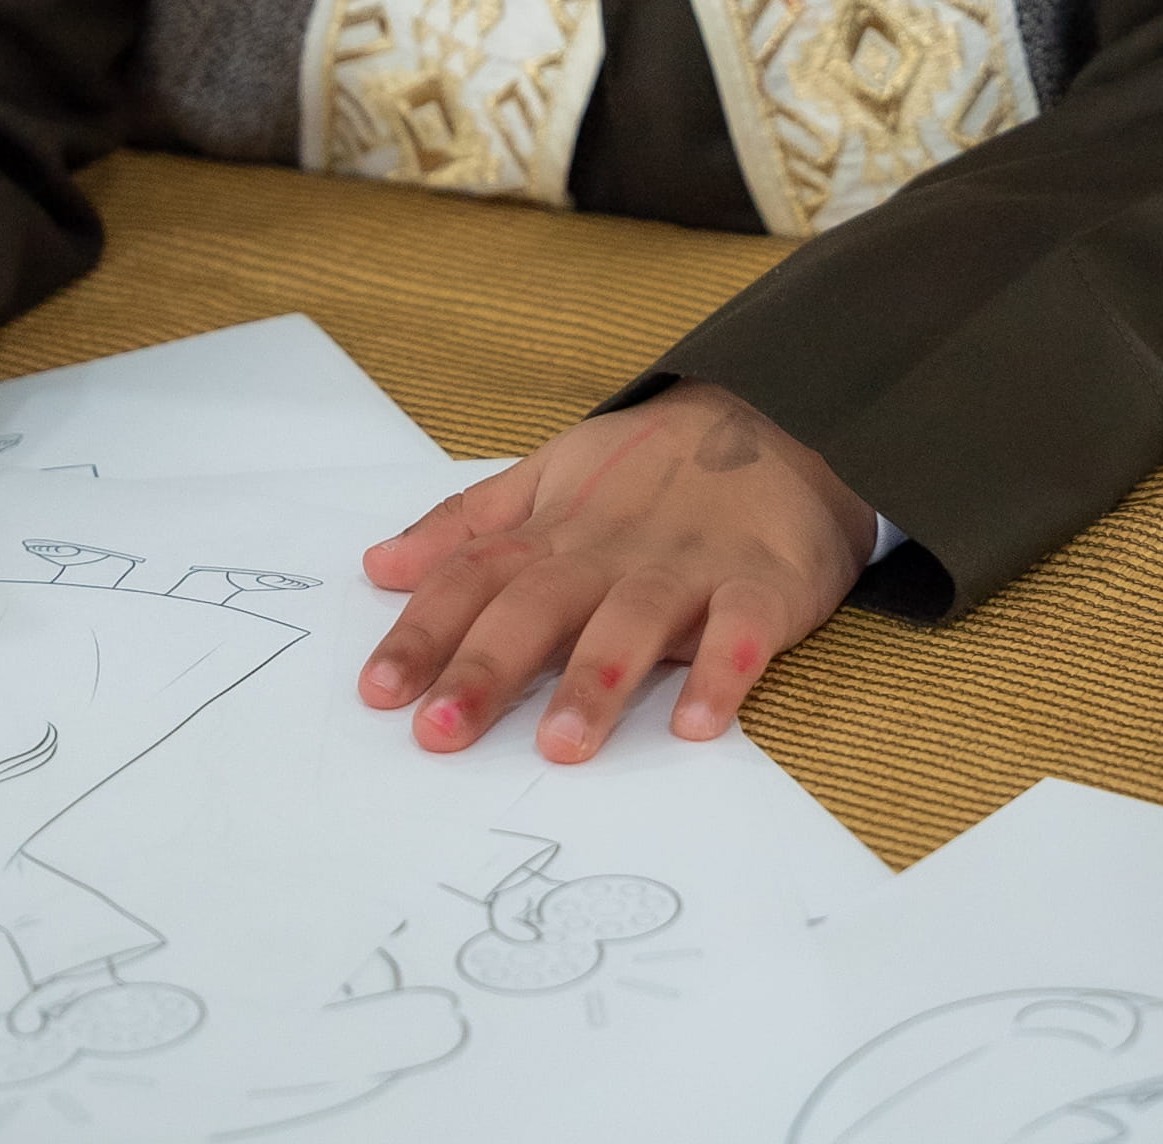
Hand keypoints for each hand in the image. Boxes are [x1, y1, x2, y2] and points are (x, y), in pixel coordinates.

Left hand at [357, 382, 871, 761]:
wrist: (783, 416)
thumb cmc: (655, 465)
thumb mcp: (552, 474)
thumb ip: (469, 525)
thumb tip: (379, 567)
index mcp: (556, 530)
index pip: (475, 577)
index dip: (425, 632)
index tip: (379, 692)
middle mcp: (610, 550)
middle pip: (539, 605)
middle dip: (487, 667)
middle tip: (441, 733)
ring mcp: (687, 565)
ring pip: (633, 619)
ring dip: (595, 681)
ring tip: (560, 746)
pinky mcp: (761, 582)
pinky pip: (740, 629)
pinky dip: (721, 671)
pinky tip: (697, 723)